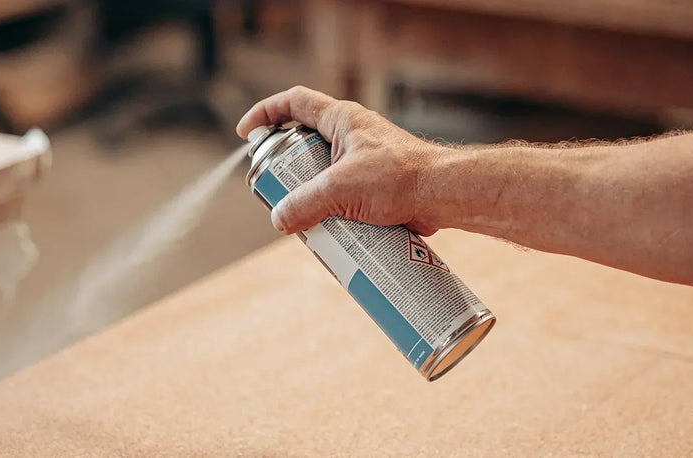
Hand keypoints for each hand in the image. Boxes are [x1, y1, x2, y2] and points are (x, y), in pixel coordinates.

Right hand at [236, 86, 443, 235]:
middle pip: (305, 144)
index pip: (294, 103)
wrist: (446, 195)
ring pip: (324, 173)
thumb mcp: (342, 189)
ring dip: (310, 195)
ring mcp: (366, 159)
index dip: (265, 113)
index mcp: (342, 119)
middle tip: (275, 191)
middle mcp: (353, 134)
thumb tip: (280, 220)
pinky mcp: (377, 184)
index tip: (246, 134)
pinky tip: (330, 230)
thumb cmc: (402, 178)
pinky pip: (344, 194)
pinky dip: (333, 210)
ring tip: (303, 218)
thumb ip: (305, 203)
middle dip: (286, 169)